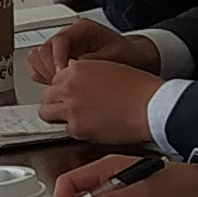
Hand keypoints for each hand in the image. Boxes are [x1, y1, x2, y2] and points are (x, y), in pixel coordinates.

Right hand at [30, 16, 153, 78]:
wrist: (133, 59)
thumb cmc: (126, 55)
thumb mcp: (113, 57)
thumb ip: (93, 61)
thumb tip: (72, 67)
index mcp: (81, 29)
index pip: (59, 40)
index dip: (58, 58)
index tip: (62, 73)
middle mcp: (68, 37)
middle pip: (44, 49)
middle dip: (49, 68)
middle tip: (59, 83)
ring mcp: (61, 48)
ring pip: (37, 57)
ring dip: (43, 72)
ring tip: (56, 86)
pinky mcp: (58, 59)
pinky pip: (39, 65)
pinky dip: (41, 75)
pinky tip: (53, 85)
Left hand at [37, 53, 160, 143]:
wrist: (151, 106)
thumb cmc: (139, 88)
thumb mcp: (107, 67)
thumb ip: (86, 72)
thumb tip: (76, 78)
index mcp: (77, 69)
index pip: (54, 80)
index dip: (62, 89)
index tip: (68, 94)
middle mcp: (69, 87)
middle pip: (46, 96)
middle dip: (55, 102)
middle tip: (66, 107)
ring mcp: (71, 108)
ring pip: (46, 113)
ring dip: (57, 116)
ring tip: (72, 117)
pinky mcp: (77, 128)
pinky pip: (65, 130)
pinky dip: (75, 129)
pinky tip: (90, 125)